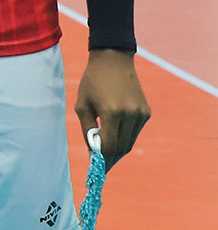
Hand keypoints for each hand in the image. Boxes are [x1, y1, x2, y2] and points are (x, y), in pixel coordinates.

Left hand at [75, 48, 150, 167]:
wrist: (113, 60)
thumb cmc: (92, 81)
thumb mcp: (82, 105)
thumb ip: (88, 129)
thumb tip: (93, 151)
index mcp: (112, 112)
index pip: (109, 146)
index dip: (102, 160)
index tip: (95, 169)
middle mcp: (130, 114)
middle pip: (122, 147)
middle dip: (110, 159)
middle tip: (101, 168)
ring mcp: (141, 113)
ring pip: (130, 142)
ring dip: (118, 151)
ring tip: (106, 157)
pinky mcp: (146, 112)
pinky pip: (135, 132)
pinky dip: (125, 138)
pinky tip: (115, 139)